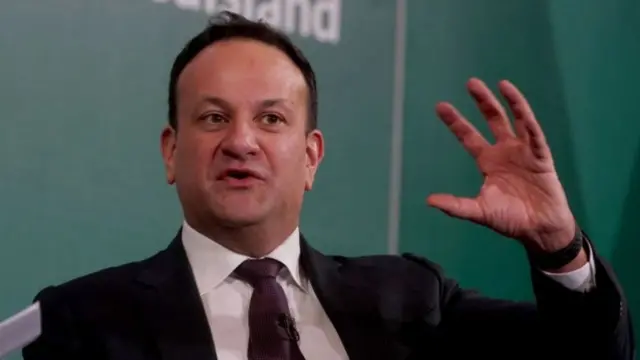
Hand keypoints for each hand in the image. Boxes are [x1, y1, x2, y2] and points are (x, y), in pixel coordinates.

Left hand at [427, 78, 575, 253]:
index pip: (469, 136)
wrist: (540, 230)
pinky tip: (519, 103)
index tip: (441, 105)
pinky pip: (535, 134)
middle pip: (492, 120)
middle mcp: (505, 152)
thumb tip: (429, 201)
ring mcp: (524, 152)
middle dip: (482, 102)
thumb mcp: (479, 211)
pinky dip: (527, 118)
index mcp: (488, 162)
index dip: (456, 122)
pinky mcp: (541, 157)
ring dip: (507, 102)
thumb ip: (456, 206)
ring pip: (515, 120)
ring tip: (498, 83)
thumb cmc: (510, 220)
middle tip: (471, 83)